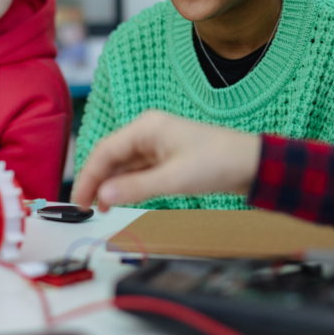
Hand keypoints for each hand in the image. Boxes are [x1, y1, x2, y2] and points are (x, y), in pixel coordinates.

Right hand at [71, 111, 262, 211]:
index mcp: (146, 127)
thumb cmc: (220, 162)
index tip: (80, 199)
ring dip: (109, 184)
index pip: (105, 151)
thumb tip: (103, 196)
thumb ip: (136, 188)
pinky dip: (125, 184)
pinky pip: (137, 170)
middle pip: (110, 156)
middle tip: (84, 206)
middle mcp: (148, 132)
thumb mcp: (174, 179)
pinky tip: (119, 198)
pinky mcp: (166, 157)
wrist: (253, 164)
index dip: (88, 176)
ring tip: (98, 207)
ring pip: (122, 164)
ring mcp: (157, 144)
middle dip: (95, 180)